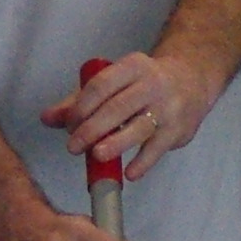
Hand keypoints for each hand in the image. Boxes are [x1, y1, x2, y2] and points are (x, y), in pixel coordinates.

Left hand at [42, 50, 218, 183]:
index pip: (101, 85)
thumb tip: (47, 119)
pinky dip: (143, 162)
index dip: (82, 107)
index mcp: (131, 67)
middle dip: (92, 128)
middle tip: (74, 146)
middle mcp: (152, 84)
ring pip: (140, 127)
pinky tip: (129, 174)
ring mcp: (168, 107)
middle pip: (118, 107)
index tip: (69, 124)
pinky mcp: (179, 129)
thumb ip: (79, 101)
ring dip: (116, 143)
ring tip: (96, 156)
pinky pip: (158, 148)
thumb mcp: (114, 83)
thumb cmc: (143, 84)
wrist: (193, 79)